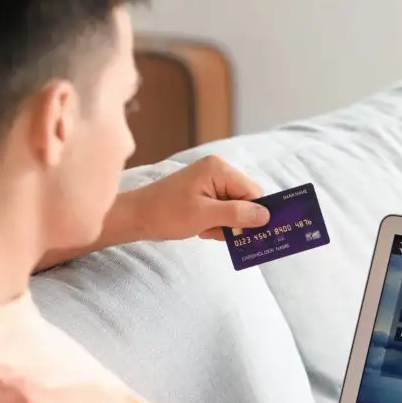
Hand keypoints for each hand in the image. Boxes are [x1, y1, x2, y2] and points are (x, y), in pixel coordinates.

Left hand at [128, 155, 269, 241]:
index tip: (254, 233)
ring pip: (235, 208)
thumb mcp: (205, 216)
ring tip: (206, 230)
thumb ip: (237, 214)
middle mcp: (217, 171)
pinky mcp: (203, 193)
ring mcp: (210, 182)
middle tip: (221, 233)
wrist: (136, 217)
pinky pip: (222, 210)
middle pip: (245, 200)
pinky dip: (216, 224)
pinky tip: (202, 229)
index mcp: (219, 169)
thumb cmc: (166, 213)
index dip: (255, 213)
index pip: (253, 192)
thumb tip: (265, 216)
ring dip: (225, 225)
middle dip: (237, 221)